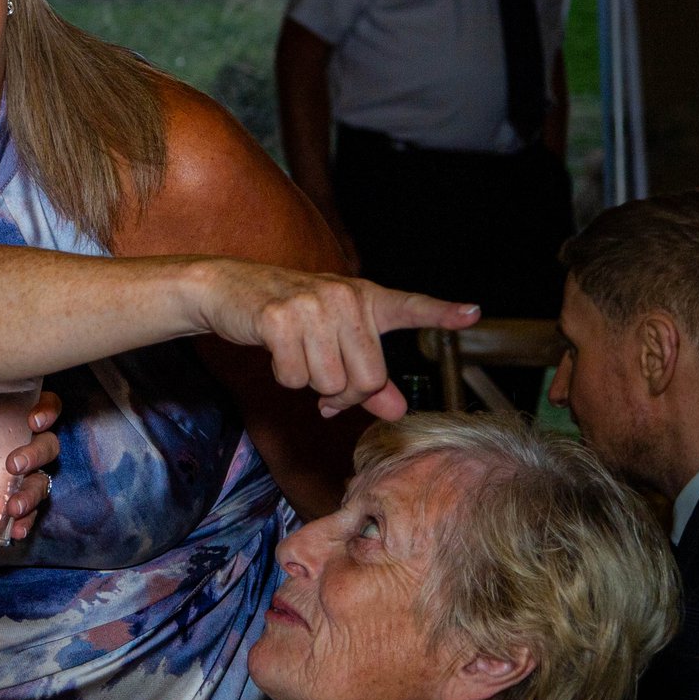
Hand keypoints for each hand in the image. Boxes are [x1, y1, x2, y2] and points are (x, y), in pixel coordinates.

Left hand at [0, 388, 59, 542]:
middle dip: (37, 453)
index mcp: (7, 422)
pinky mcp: (17, 505)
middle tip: (14, 465)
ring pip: (41, 481)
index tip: (34, 420)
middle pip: (48, 445)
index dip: (47, 409)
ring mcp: (22, 479)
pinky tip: (16, 529)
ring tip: (14, 507)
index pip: (40, 408)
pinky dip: (26, 522)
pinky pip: (32, 514)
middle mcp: (21, 448)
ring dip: (32, 494)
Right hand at [191, 260, 476, 419]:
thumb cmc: (285, 316)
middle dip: (344, 394)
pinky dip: (284, 376)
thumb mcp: (331, 340)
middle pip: (367, 378)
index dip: (441, 313)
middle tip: (324, 387)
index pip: (408, 307)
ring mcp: (311, 305)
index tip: (473, 313)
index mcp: (363, 298)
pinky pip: (295, 378)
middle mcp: (343, 297)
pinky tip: (275, 351)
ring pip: (330, 383)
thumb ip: (367, 377)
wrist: (225, 289)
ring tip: (296, 359)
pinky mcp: (279, 318)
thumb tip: (397, 411)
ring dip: (310, 385)